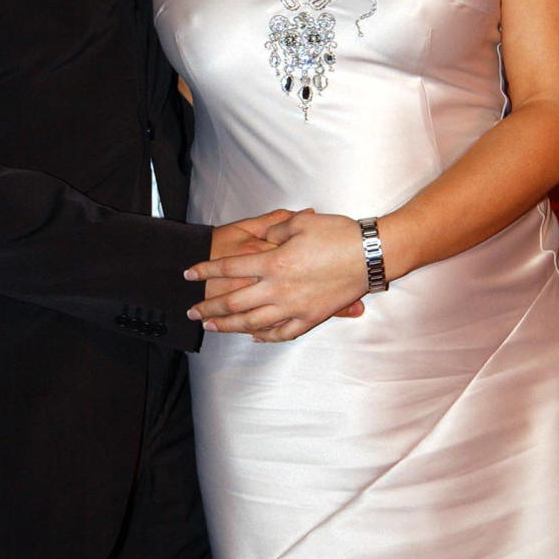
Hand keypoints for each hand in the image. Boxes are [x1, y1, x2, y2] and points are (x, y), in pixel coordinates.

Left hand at [185, 210, 368, 341]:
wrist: (370, 255)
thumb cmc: (337, 234)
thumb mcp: (301, 222)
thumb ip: (275, 229)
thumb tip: (264, 237)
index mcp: (274, 262)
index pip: (230, 268)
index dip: (206, 270)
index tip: (189, 273)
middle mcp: (279, 289)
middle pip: (235, 302)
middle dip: (209, 307)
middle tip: (192, 311)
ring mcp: (295, 307)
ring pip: (253, 323)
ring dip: (229, 326)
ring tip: (212, 327)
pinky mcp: (311, 318)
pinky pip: (282, 333)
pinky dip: (265, 336)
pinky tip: (254, 336)